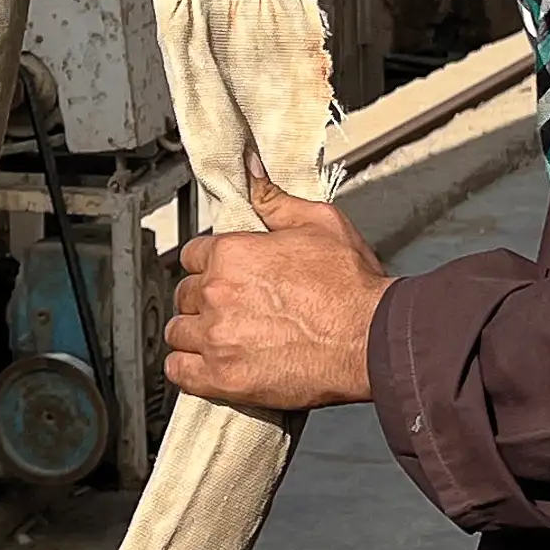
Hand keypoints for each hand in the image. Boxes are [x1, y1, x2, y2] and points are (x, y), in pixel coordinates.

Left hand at [164, 162, 388, 410]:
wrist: (371, 339)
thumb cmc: (351, 284)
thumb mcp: (320, 223)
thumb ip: (276, 199)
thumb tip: (251, 170)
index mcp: (233, 254)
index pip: (193, 254)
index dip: (211, 262)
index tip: (226, 272)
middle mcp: (217, 294)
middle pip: (185, 293)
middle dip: (204, 297)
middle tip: (231, 305)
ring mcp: (217, 339)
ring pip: (178, 332)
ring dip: (195, 332)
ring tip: (221, 334)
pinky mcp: (223, 378)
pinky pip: (179, 371)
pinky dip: (189, 366)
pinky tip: (207, 362)